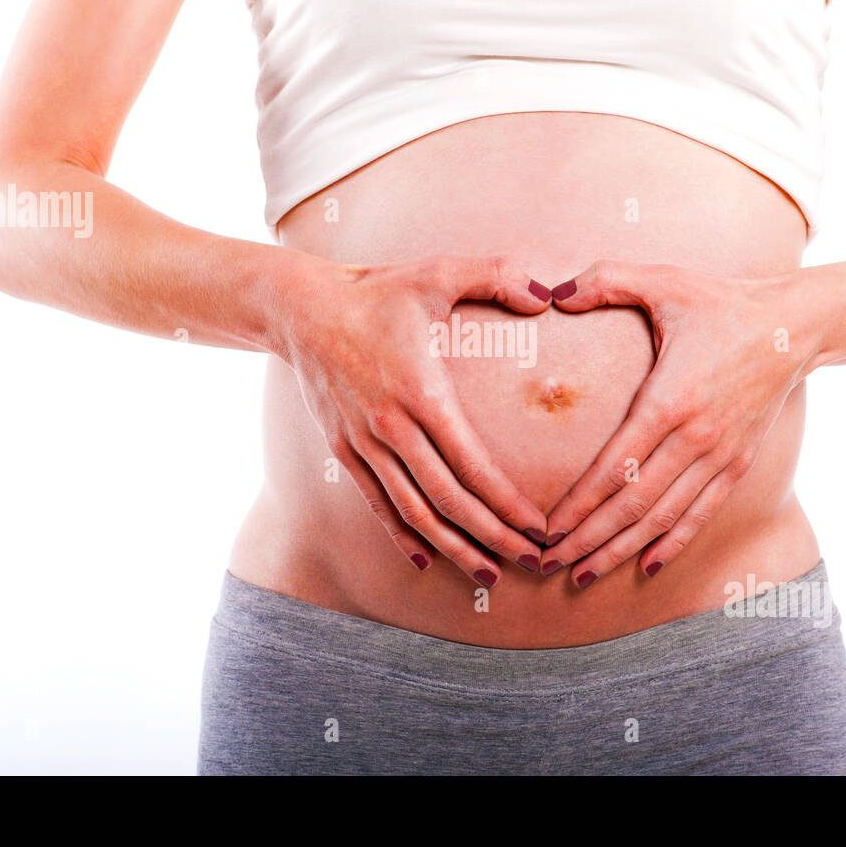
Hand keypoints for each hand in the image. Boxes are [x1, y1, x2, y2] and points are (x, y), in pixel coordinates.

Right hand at [274, 248, 553, 585]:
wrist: (300, 309)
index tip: (538, 527)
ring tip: (489, 574)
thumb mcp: (436, 272)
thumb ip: (495, 275)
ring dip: (453, 547)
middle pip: (447, 500)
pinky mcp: (342, 451)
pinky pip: (376, 503)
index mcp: (420, 392)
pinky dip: (401, 535)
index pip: (471, 464)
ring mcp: (363, 443)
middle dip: (492, 536)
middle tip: (531, 562)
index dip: (506, 503)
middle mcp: (390, 427)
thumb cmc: (376, 291)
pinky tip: (426, 558)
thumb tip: (546, 292)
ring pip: (412, 511)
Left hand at [539, 261, 813, 585]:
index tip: (547, 529)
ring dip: (621, 550)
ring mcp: (719, 456)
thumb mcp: (663, 280)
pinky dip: (672, 543)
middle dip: (588, 540)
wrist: (794, 327)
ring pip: (663, 518)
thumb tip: (554, 292)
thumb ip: (605, 280)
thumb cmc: (719, 303)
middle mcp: (695, 438)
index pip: (615, 467)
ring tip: (583, 576)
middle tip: (547, 565)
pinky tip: (645, 566)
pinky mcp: (738, 465)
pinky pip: (700, 514)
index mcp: (669, 400)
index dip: (579, 504)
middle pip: (633, 505)